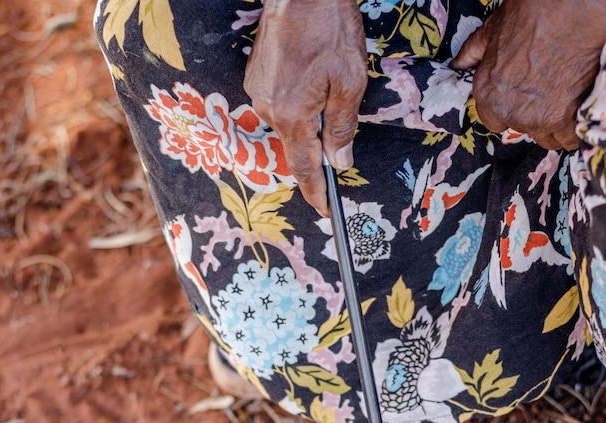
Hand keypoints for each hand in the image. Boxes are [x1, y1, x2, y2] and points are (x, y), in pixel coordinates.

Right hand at [244, 0, 365, 215]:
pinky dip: (296, 102)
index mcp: (292, 114)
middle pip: (296, 145)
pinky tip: (311, 80)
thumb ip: (342, 128)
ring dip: (307, 119)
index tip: (325, 210)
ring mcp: (258, 91)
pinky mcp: (255, 77)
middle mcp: (269, 108)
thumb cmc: (329, 29)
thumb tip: (340, 162)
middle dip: (317, 148)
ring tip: (327, 90)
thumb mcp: (350, 82)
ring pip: (288, 122)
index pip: (304, 167)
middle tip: (339, 140)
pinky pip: (278, 102)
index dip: (316, 192)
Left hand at [451, 0, 605, 149]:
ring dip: (554, 127)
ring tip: (565, 108)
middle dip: (532, 118)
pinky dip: (575, 131)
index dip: (508, 112)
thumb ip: (472, 53)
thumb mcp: (491, 30)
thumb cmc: (530, 17)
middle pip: (520, 130)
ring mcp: (537, 118)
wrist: (570, 13)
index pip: (492, 122)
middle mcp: (508, 110)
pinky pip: (569, 139)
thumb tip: (456, 66)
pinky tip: (579, 117)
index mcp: (487, 92)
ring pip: (545, 139)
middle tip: (547, 98)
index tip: (521, 102)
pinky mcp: (565, 119)